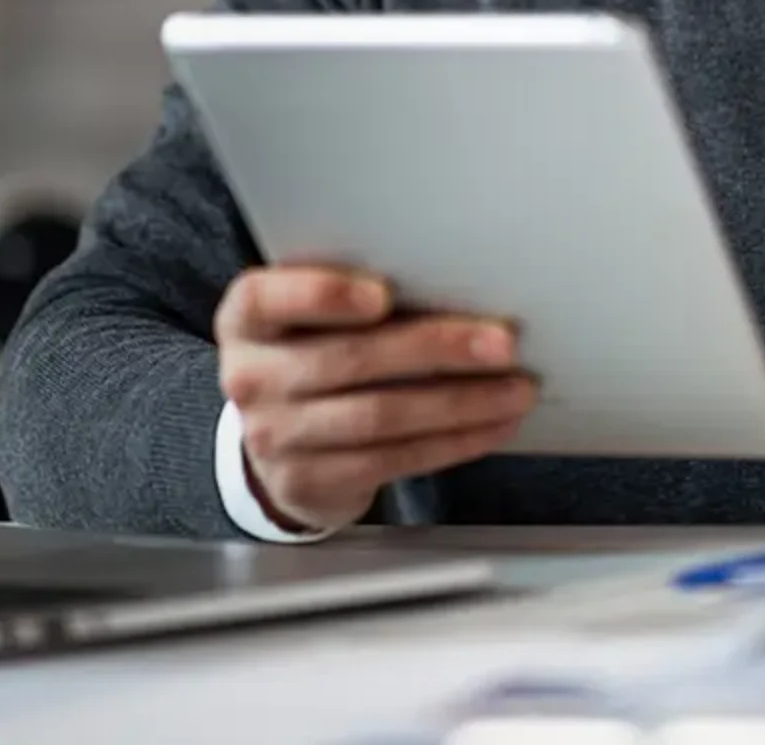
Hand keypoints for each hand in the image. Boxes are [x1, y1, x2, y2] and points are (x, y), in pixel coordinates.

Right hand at [214, 263, 535, 533]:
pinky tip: (491, 425)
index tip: (383, 294)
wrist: (277, 440)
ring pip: (380, 416)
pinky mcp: (309, 482)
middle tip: (501, 343)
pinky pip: (393, 459)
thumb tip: (457, 282)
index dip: (324, 295)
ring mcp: (274, 436)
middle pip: (350, 359)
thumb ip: (358, 295)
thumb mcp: (312, 316)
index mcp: (249, 318)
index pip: (269, 299)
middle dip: (436, 349)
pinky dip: (453, 441)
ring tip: (515, 389)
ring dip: (461, 403)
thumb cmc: (314, 351)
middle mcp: (250, 376)